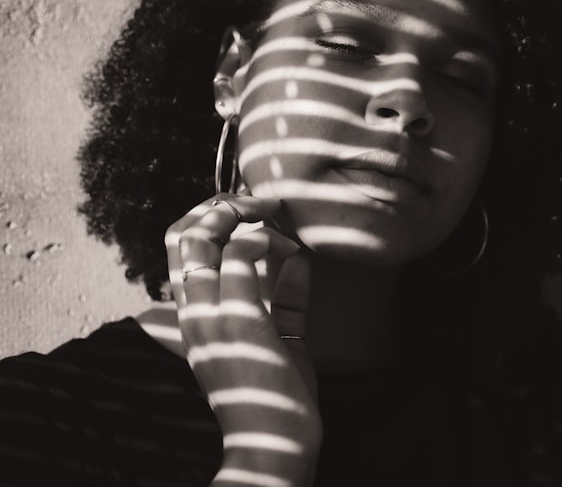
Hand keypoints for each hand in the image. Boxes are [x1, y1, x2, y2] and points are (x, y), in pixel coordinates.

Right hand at [165, 194, 319, 482]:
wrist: (274, 441)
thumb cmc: (277, 393)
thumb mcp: (281, 337)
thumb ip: (286, 298)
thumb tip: (298, 259)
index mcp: (193, 317)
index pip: (178, 250)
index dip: (208, 219)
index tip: (249, 211)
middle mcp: (192, 315)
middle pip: (179, 236)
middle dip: (217, 206)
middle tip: (259, 203)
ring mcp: (212, 318)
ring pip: (200, 240)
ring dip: (240, 215)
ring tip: (272, 217)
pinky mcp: (241, 322)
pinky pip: (239, 261)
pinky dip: (263, 240)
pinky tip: (287, 246)